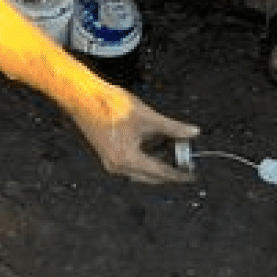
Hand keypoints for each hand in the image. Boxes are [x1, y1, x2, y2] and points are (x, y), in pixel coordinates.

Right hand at [70, 88, 199, 184]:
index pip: (159, 172)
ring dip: (156, 162)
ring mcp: (111, 162)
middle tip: (183, 163)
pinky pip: (131, 163)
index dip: (177, 174)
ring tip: (171, 150)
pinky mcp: (109, 155)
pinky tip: (155, 144)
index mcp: (127, 159)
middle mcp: (118, 166)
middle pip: (149, 176)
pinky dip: (145, 157)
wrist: (85, 99)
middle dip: (167, 171)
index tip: (190, 176)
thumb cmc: (110, 106)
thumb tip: (191, 133)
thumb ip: (172, 128)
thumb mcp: (148, 117)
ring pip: (140, 171)